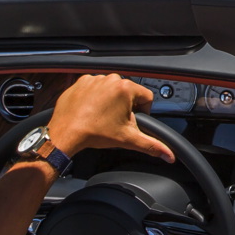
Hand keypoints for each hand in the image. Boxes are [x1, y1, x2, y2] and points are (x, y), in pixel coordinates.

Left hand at [46, 74, 172, 162]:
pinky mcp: (80, 82)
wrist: (66, 133)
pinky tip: (91, 111)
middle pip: (128, 93)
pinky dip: (94, 97)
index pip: (146, 97)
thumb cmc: (93, 133)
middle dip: (125, 107)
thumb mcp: (128, 139)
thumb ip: (152, 146)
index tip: (131, 121)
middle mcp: (110, 79)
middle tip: (115, 122)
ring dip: (110, 101)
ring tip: (102, 117)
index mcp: (125, 88)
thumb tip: (168, 155)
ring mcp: (94, 79)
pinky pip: (94, 87)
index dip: (143, 111)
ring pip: (111, 90)